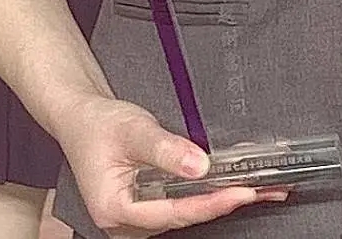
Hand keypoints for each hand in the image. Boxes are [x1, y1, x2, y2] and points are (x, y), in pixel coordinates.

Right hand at [60, 95, 283, 234]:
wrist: (81, 118)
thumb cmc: (97, 125)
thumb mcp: (133, 130)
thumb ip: (166, 149)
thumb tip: (201, 165)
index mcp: (115, 210)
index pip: (173, 213)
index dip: (210, 204)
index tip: (240, 193)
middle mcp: (126, 223)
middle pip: (183, 218)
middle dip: (222, 204)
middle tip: (261, 191)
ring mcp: (136, 219)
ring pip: (184, 214)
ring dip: (217, 200)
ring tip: (254, 189)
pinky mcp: (146, 208)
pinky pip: (180, 205)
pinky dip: (204, 195)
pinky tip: (227, 185)